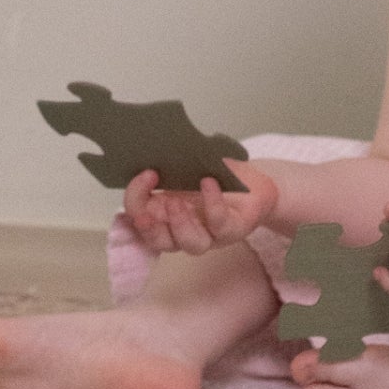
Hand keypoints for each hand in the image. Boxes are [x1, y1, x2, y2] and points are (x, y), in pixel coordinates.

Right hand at [121, 160, 276, 259]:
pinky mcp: (232, 230)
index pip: (140, 216)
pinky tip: (208, 183)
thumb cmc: (217, 178)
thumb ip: (170, 164)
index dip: (135, 200)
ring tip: (176, 201)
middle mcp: (184, 230)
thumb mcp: (188, 168)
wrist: (253, 186)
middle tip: (143, 214)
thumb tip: (154, 144)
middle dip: (148, 229)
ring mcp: (209, 234)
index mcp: (166, 215)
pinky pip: (220, 224)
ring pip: (190, 244)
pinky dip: (212, 204)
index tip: (145, 174)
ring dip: (179, 224)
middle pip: (159, 241)